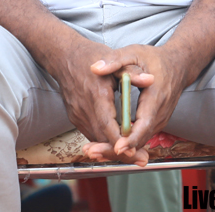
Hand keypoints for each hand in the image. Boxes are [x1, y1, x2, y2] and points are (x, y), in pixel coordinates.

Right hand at [43, 39, 130, 161]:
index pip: (108, 127)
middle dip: (123, 152)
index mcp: (96, 95)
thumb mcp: (116, 60)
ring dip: (113, 149)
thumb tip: (151, 80)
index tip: (137, 152)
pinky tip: (117, 143)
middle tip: (142, 159)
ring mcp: (77, 114)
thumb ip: (133, 73)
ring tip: (134, 155)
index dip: (122, 142)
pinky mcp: (74, 116)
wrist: (64, 56)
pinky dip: (104, 140)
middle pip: (103, 139)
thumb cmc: (91, 57)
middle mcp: (84, 108)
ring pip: (96, 139)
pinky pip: (90, 133)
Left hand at [82, 44, 192, 164]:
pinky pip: (139, 138)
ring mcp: (159, 121)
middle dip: (116, 148)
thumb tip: (95, 68)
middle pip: (139, 139)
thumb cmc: (154, 59)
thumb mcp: (134, 53)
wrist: (177, 67)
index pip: (145, 123)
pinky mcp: (154, 124)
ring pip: (138, 142)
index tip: (117, 147)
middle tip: (91, 152)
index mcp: (156, 97)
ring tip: (92, 151)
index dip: (131, 137)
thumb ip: (115, 60)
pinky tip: (103, 146)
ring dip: (116, 149)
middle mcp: (160, 114)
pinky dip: (123, 144)